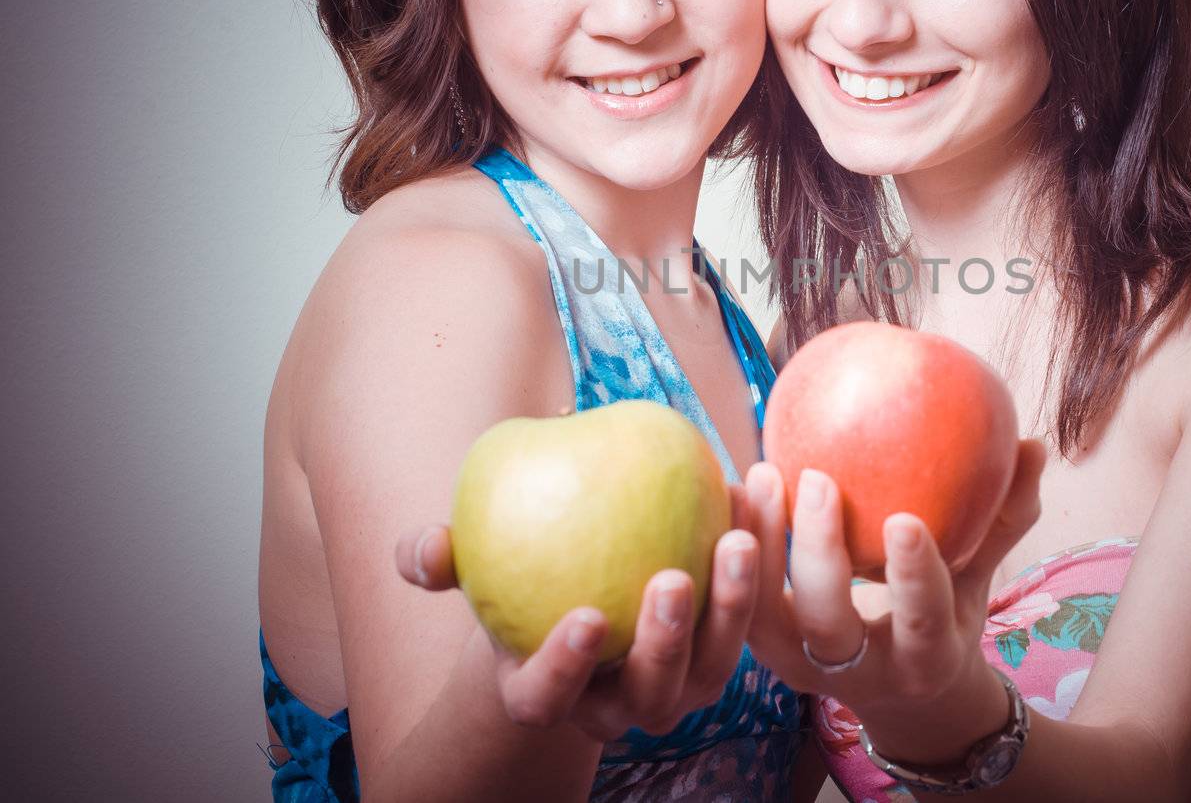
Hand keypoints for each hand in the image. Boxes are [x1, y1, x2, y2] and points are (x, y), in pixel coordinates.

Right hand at [393, 486, 758, 741]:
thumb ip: (441, 560)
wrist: (576, 591)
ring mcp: (676, 687)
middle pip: (648, 694)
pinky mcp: (721, 650)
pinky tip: (753, 492)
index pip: (550, 697)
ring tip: (736, 537)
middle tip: (671, 578)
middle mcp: (617, 706)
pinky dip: (758, 559)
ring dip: (733, 602)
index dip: (566, 667)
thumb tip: (423, 545)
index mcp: (546, 692)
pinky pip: (748, 612)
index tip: (586, 617)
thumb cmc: (513, 581)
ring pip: (714, 664)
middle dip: (663, 643)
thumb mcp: (472, 569)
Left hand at [744, 439, 1046, 727]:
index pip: (921, 619)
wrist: (903, 700)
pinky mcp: (768, 656)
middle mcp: (861, 673)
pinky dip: (735, 548)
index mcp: (925, 657)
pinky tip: (731, 489)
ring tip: (761, 474)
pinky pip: (739, 605)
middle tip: (815, 478)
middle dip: (817, 554)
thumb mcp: (981, 579)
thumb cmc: (946, 617)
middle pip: (827, 623)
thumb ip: (1004, 518)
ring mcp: (805, 670)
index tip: (904, 520)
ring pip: (766, 620)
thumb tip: (1034, 445)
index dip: (913, 576)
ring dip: (759, 547)